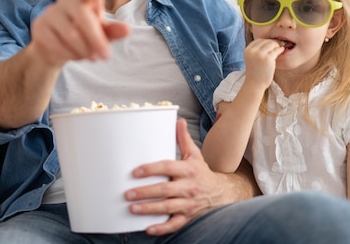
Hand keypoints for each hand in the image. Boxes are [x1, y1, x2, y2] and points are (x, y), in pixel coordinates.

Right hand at [29, 0, 129, 66]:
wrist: (56, 48)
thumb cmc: (84, 35)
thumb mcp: (102, 33)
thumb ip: (114, 31)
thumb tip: (127, 30)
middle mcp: (66, 0)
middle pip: (83, 19)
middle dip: (97, 40)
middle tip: (106, 56)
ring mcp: (50, 12)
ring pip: (70, 34)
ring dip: (84, 50)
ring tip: (90, 56)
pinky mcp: (39, 26)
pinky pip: (56, 43)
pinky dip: (68, 54)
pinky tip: (73, 56)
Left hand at [124, 119, 253, 235]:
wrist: (222, 194)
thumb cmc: (202, 173)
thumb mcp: (195, 155)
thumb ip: (183, 139)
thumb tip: (178, 120)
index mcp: (188, 170)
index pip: (167, 167)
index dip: (151, 169)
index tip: (135, 172)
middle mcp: (188, 187)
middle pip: (165, 190)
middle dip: (145, 192)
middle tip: (128, 194)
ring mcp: (188, 204)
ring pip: (167, 207)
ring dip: (149, 209)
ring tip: (133, 209)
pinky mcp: (188, 217)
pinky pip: (174, 224)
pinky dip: (162, 228)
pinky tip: (148, 228)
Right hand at [243, 38, 283, 89]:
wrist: (255, 83)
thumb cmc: (255, 72)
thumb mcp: (251, 58)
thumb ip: (257, 50)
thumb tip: (270, 42)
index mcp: (247, 50)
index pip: (258, 40)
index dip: (266, 41)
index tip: (271, 45)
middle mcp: (252, 51)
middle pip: (265, 41)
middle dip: (272, 43)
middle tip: (277, 46)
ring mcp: (260, 54)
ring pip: (271, 44)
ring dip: (276, 46)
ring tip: (279, 49)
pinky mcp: (268, 59)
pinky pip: (276, 50)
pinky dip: (280, 49)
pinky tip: (282, 50)